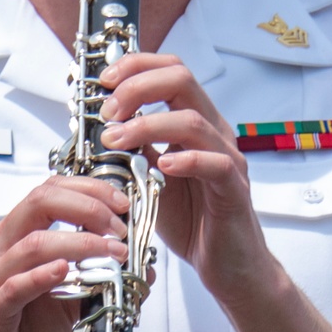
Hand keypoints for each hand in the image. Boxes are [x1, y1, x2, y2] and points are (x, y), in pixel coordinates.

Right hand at [0, 175, 128, 331]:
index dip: (89, 191)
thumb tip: (140, 267)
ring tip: (111, 253)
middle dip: (88, 207)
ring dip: (80, 244)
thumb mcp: (66, 302)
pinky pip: (15, 287)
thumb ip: (96, 279)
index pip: (50, 192)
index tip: (121, 204)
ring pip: (33, 243)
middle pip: (40, 202)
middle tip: (118, 228)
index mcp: (15, 238)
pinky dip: (43, 275)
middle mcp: (0, 250)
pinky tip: (65, 271)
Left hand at [97, 52, 278, 311]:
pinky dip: (186, 159)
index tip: (103, 82)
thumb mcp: (149, 176)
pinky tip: (162, 166)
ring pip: (193, 121)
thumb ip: (132, 149)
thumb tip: (97, 127)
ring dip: (147, 125)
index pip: (170, 70)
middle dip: (137, 86)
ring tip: (116, 140)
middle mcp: (213, 131)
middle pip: (182, 80)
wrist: (227, 265)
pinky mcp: (234, 189)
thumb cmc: (191, 220)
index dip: (135, 66)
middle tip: (108, 111)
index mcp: (194, 122)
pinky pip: (216, 164)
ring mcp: (227, 158)